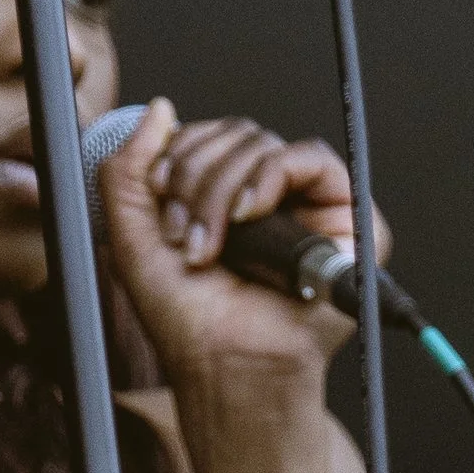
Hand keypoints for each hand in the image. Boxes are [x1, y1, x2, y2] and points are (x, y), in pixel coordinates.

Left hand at [97, 101, 376, 472]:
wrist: (224, 364)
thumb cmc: (184, 313)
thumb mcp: (131, 231)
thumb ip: (127, 166)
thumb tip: (160, 108)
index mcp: (222, 190)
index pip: (205, 132)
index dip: (176, 154)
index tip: (159, 198)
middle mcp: (266, 191)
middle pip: (231, 133)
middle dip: (196, 178)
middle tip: (184, 234)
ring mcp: (306, 203)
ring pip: (261, 143)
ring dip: (223, 188)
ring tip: (211, 244)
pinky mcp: (346, 219)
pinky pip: (313, 158)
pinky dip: (271, 175)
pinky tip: (249, 213)